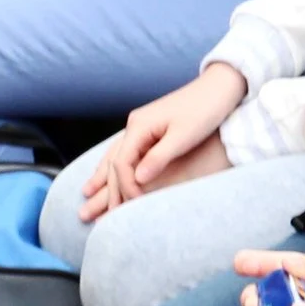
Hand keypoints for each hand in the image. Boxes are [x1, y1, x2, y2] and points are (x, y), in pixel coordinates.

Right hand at [82, 64, 245, 219]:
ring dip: (106, 179)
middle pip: (114, 161)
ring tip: (88, 196)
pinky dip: (117, 167)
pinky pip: (127, 152)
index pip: (122, 163)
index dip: (126, 188)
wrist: (216, 89)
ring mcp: (141, 126)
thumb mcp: (183, 136)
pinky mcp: (150, 129)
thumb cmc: (203, 112)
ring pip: (116, 156)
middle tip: (103, 216)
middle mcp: (135, 124)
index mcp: (139, 125)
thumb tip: (137, 179)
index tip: (135, 208)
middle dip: (109, 189)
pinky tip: (111, 174)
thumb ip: (159, 157)